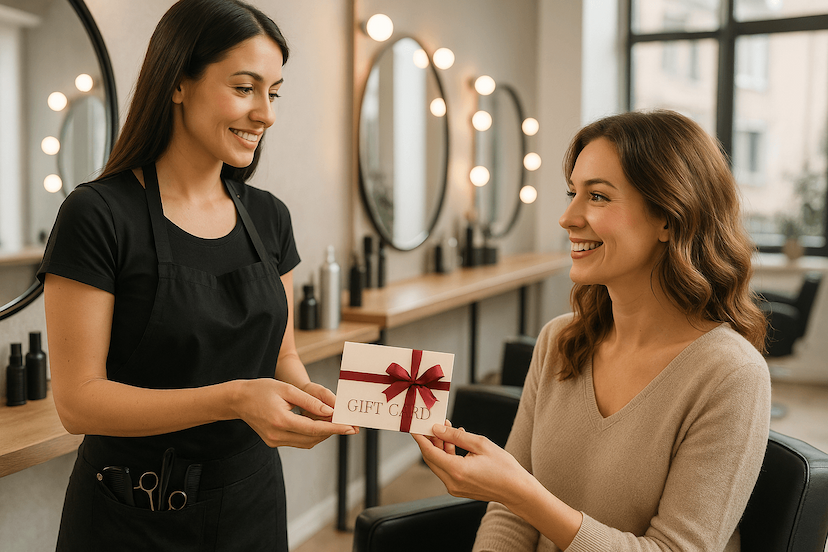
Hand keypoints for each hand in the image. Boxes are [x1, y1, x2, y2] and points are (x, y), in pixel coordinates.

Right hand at [234, 378, 355, 448]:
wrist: (238, 400)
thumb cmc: (262, 389)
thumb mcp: (287, 389)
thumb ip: (310, 401)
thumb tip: (330, 412)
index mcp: (280, 421)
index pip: (314, 429)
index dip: (334, 428)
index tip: (350, 427)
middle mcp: (277, 435)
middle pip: (313, 438)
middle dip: (332, 431)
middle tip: (348, 423)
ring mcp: (274, 441)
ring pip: (307, 442)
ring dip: (323, 433)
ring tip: (336, 422)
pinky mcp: (274, 442)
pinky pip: (299, 441)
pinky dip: (312, 434)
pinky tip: (320, 424)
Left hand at [412, 421, 531, 506]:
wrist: (517, 490)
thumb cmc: (504, 467)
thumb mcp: (480, 444)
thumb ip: (456, 436)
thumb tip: (437, 429)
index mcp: (456, 470)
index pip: (429, 452)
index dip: (420, 438)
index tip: (414, 427)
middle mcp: (452, 482)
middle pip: (431, 459)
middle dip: (430, 440)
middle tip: (433, 424)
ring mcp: (455, 488)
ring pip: (439, 464)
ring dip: (440, 447)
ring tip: (448, 429)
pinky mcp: (459, 489)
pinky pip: (447, 470)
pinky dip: (448, 456)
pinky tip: (456, 443)